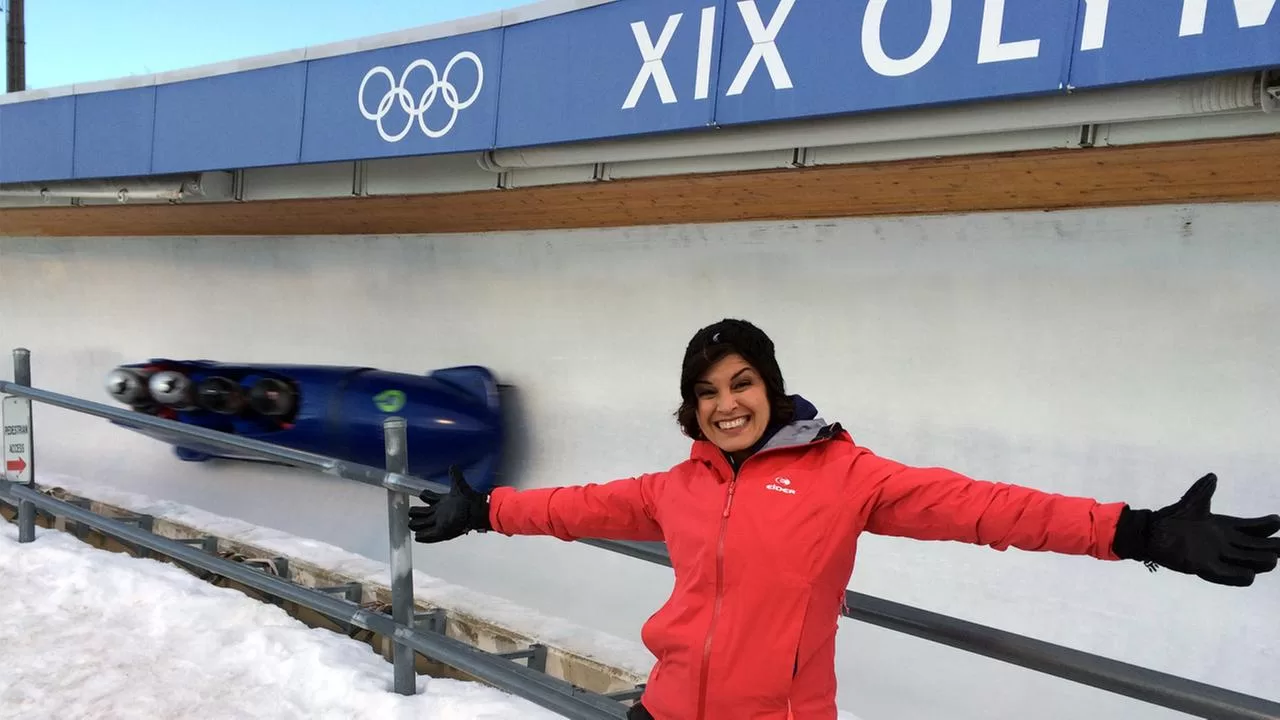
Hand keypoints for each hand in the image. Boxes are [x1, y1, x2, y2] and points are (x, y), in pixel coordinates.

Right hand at [407, 465, 491, 542]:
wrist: (477, 512)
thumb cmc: (470, 500)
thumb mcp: (460, 486)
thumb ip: (455, 476)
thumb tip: (453, 466)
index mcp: (441, 503)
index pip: (427, 497)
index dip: (424, 495)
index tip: (424, 494)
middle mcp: (438, 513)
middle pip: (417, 513)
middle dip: (414, 512)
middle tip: (415, 512)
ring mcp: (438, 523)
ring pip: (417, 524)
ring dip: (415, 523)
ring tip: (415, 522)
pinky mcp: (440, 532)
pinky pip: (425, 536)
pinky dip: (421, 535)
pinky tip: (418, 535)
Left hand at [1113, 473, 1279, 585]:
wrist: (1151, 532)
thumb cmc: (1173, 518)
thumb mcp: (1192, 503)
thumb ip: (1203, 490)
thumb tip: (1213, 476)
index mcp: (1224, 528)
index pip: (1251, 528)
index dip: (1264, 525)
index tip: (1276, 520)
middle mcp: (1224, 544)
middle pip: (1253, 547)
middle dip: (1269, 546)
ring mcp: (1215, 556)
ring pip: (1244, 561)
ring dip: (1258, 561)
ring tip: (1273, 559)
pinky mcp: (1202, 566)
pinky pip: (1223, 574)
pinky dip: (1236, 575)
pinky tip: (1250, 575)